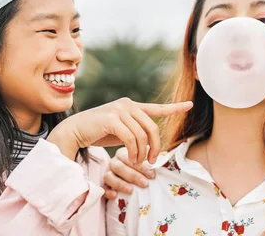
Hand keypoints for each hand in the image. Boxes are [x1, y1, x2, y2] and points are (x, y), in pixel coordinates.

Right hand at [47, 98, 192, 164]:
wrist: (75, 131)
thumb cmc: (98, 132)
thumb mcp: (121, 131)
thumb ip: (135, 131)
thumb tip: (150, 142)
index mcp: (132, 106)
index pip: (157, 107)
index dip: (174, 108)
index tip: (189, 105)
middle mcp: (127, 104)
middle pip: (152, 127)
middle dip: (155, 146)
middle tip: (152, 161)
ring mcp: (119, 110)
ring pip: (142, 134)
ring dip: (142, 152)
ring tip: (137, 161)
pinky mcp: (112, 118)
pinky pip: (131, 138)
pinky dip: (133, 151)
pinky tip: (131, 157)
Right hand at [103, 147, 156, 198]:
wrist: (132, 176)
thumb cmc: (140, 168)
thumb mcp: (144, 161)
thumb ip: (149, 160)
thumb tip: (155, 162)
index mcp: (123, 154)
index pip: (130, 158)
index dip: (141, 166)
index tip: (152, 174)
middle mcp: (114, 162)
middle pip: (119, 167)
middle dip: (133, 176)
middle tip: (145, 183)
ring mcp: (108, 173)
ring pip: (109, 177)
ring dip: (120, 184)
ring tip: (131, 190)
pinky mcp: (104, 185)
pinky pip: (103, 188)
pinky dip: (108, 192)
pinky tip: (115, 195)